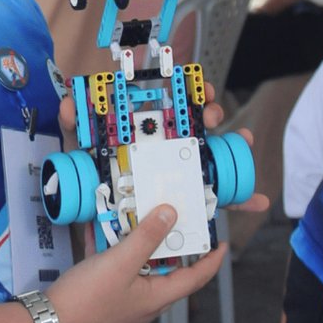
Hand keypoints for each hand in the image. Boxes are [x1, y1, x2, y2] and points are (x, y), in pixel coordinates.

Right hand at [48, 204, 226, 322]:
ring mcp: (122, 301)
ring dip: (134, 243)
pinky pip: (113, 269)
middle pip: (166, 270)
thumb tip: (171, 214)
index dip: (211, 260)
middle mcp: (144, 303)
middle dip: (166, 243)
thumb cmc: (87, 300)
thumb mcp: (120, 262)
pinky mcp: (102, 298)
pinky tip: (98, 230)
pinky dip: (109, 250)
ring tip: (132, 218)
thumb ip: (147, 237)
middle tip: (169, 218)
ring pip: (137, 267)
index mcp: (156, 298)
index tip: (220, 242)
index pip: (196, 278)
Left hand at [54, 79, 270, 210]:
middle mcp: (164, 150)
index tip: (200, 85)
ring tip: (245, 140)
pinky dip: (239, 200)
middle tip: (214, 113)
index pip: (170, 104)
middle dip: (211, 113)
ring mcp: (177, 176)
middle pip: (194, 124)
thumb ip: (72, 130)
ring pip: (213, 159)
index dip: (187, 91)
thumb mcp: (78, 156)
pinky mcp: (185, 205)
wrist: (96, 236)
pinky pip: (216, 201)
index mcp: (142, 133)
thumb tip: (68, 105)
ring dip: (234, 150)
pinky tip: (254, 200)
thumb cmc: (88, 189)